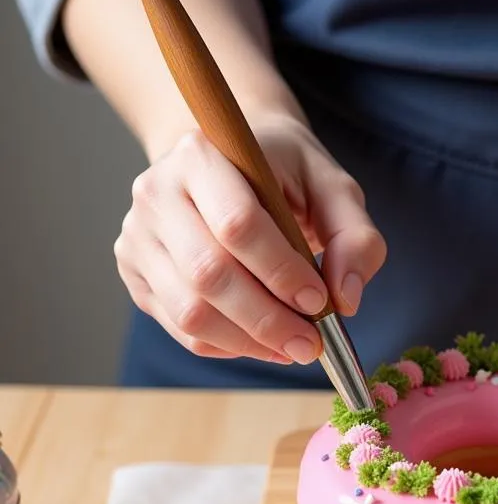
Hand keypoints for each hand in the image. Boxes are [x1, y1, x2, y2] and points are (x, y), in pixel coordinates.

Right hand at [114, 115, 385, 363]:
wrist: (234, 167)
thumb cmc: (288, 179)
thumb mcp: (335, 191)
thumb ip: (355, 240)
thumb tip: (345, 300)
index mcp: (201, 154)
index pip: (237, 225)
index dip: (282, 272)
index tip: (320, 302)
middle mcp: (156, 192)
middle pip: (208, 275)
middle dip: (269, 320)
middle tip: (312, 344)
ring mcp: (138, 235)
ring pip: (189, 312)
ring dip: (250, 343)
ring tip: (294, 348)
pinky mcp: (136, 274)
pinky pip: (181, 330)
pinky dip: (229, 347)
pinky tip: (265, 343)